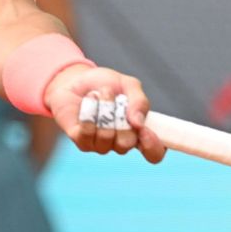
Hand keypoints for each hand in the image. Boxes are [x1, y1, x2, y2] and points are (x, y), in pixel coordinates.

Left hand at [43, 63, 165, 161]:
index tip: (144, 130)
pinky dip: (89, 112)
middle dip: (120, 117)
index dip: (153, 146)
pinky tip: (88, 101)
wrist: (75, 79)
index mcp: (139, 131)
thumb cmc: (104, 83)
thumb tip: (139, 123)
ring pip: (106, 137)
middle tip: (116, 97)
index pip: (154, 152)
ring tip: (98, 93)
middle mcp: (121, 142)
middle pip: (127, 144)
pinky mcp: (82, 141)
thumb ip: (139, 101)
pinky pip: (87, 133)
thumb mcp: (128, 85)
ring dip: (104, 109)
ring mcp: (100, 144)